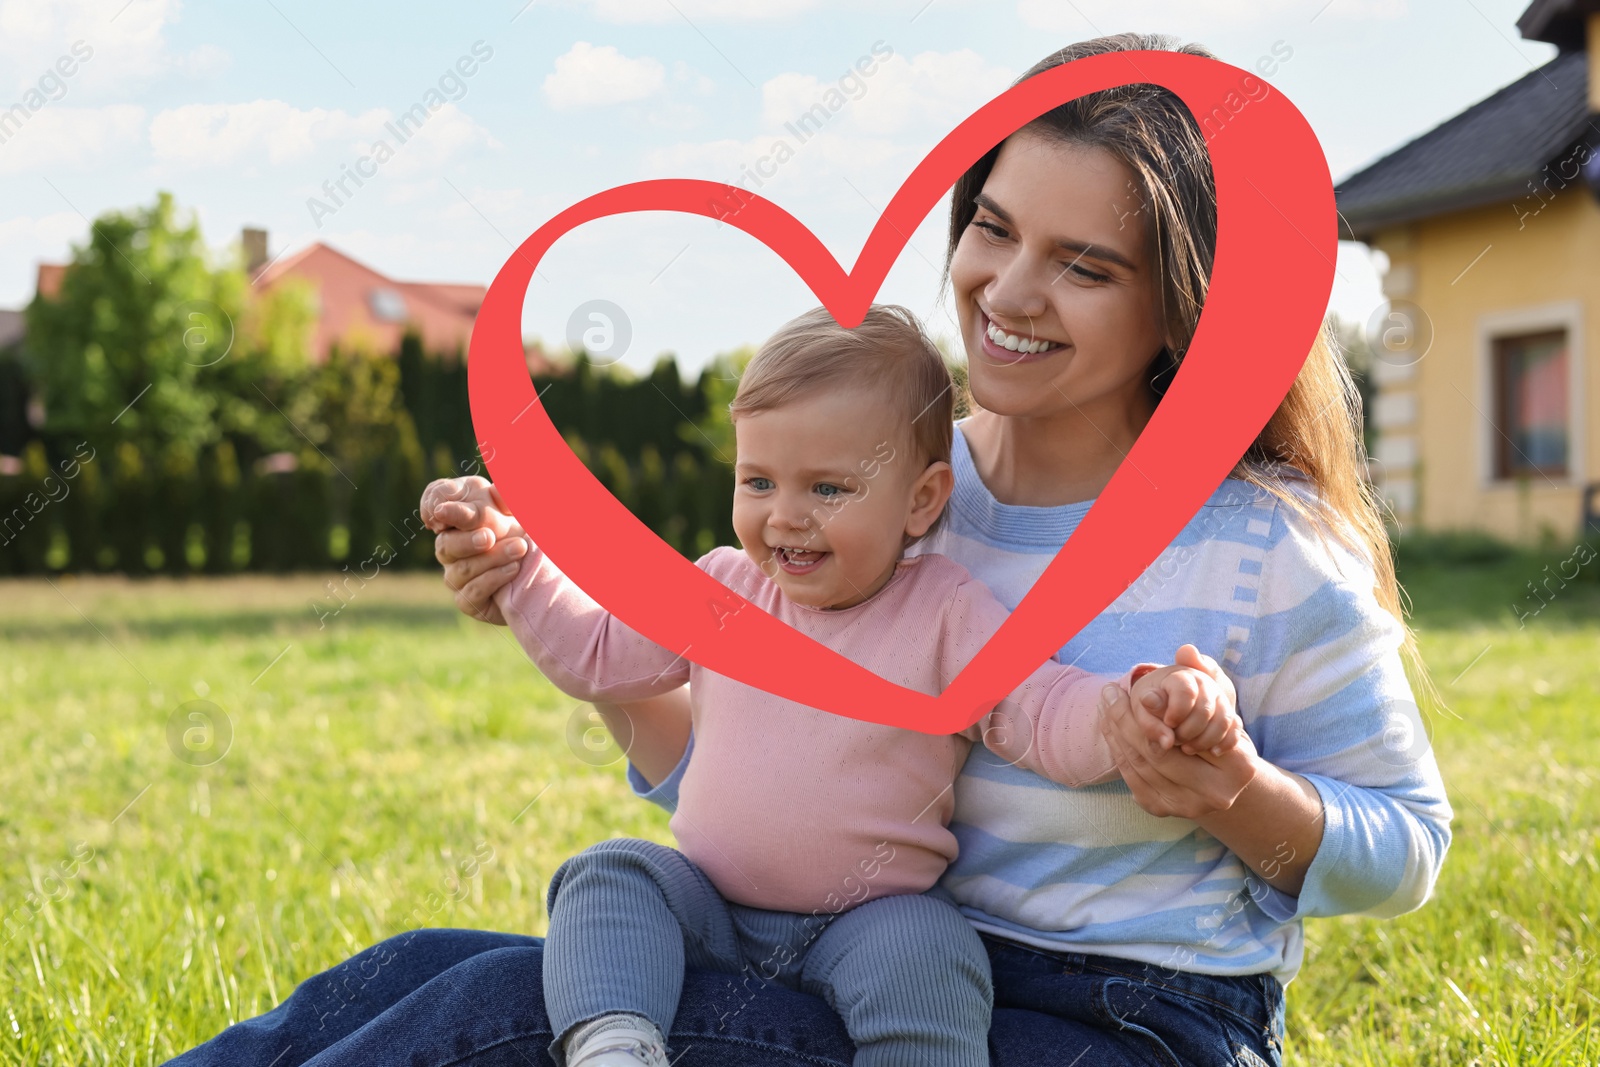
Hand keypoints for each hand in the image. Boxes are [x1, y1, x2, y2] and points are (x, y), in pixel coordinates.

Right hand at [421, 476, 526, 625]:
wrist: (536, 571)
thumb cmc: (519, 532)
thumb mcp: (515, 513)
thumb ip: (505, 499)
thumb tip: (498, 487)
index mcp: (454, 520)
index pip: (435, 509)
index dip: (438, 509)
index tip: (443, 511)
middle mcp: (449, 548)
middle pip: (446, 545)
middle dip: (468, 540)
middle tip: (490, 536)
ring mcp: (455, 576)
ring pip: (462, 569)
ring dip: (492, 558)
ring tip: (519, 548)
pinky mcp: (467, 601)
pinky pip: (472, 592)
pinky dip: (494, 578)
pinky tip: (513, 568)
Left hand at [1097, 681, 1259, 820]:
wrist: (1217, 774)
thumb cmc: (1215, 732)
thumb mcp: (1209, 712)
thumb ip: (1182, 702)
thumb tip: (1147, 700)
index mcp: (1239, 766)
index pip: (1184, 734)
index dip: (1151, 711)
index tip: (1129, 688)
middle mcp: (1216, 794)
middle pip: (1157, 753)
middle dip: (1126, 720)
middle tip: (1108, 693)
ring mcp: (1189, 808)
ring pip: (1140, 766)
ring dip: (1116, 734)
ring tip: (1104, 706)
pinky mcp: (1164, 811)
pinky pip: (1131, 779)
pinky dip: (1118, 752)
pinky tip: (1109, 730)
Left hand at [1127, 644, 1241, 756]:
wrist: (1168, 698)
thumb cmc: (1151, 703)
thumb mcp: (1143, 710)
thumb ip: (1150, 723)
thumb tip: (1166, 743)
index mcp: (1180, 675)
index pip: (1185, 691)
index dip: (1175, 712)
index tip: (1167, 724)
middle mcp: (1204, 683)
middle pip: (1205, 709)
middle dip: (1187, 731)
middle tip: (1174, 740)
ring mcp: (1220, 698)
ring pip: (1223, 720)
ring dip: (1205, 740)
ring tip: (1187, 749)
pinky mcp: (1229, 714)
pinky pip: (1236, 729)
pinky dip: (1226, 743)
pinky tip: (1213, 753)